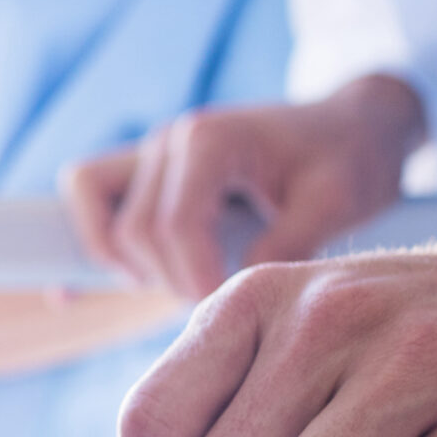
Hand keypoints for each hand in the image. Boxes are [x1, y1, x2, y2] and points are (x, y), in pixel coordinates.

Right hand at [60, 75, 424, 298]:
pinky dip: (91, 241)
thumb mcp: (334, 203)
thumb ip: (282, 246)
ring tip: (182, 287)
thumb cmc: (350, 157)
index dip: (191, 279)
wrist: (353, 126)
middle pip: (132, 231)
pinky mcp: (147, 171)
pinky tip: (83, 289)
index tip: (223, 311)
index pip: (171, 225)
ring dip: (132, 265)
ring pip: (100, 217)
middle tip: (217, 304)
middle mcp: (169, 140)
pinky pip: (91, 199)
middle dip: (168, 280)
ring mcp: (152, 153)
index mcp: (209, 139)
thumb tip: (227, 295)